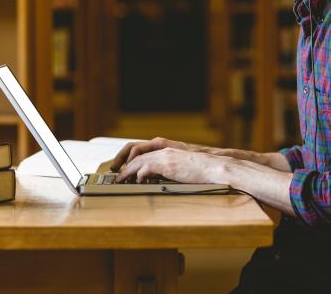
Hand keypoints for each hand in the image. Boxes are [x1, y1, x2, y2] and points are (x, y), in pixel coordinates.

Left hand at [114, 147, 229, 183]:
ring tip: (121, 180)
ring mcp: (164, 155)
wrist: (213, 167)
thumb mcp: (181, 165)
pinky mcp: (167, 164)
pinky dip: (139, 175)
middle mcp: (163, 148)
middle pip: (135, 151)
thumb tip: (157, 177)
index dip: (129, 157)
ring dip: (127, 170)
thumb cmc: (201, 169)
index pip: (141, 148)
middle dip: (123, 163)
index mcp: (166, 147)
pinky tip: (138, 182)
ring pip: (138, 160)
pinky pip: (146, 168)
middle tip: (117, 175)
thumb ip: (168, 167)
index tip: (122, 167)